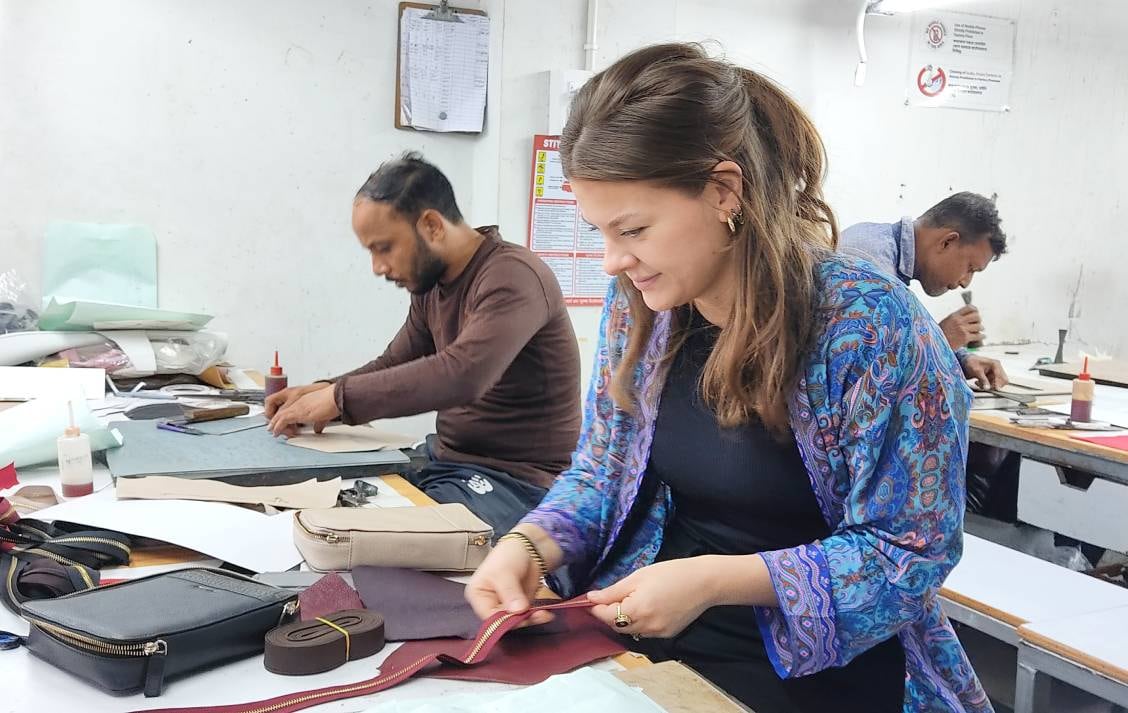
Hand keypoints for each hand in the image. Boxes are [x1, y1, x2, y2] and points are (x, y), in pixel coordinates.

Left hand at [267, 386, 339, 436]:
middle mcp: (297, 402)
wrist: (335, 397)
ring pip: (278, 416)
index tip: (282, 425)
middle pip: (281, 411)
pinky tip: (276, 432)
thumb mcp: (323, 414)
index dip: (283, 417)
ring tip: (274, 432)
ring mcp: (296, 406)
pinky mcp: (296, 413)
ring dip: (275, 425)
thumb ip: (318, 422)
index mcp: (303, 400)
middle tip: (274, 429)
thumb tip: (317, 428)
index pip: (289, 409)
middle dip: (276, 421)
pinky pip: (281, 421)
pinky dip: (278, 427)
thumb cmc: (333, 402)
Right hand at [465, 537, 553, 626]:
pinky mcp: (520, 606)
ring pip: (516, 621)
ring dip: (530, 619)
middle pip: (502, 621)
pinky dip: (536, 616)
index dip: (502, 620)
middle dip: (519, 620)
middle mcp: (489, 603)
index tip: (519, 616)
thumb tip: (517, 611)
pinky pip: (527, 616)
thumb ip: (510, 592)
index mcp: (478, 595)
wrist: (529, 547)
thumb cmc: (509, 555)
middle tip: (535, 615)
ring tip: (543, 614)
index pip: (487, 616)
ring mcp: (506, 606)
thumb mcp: (505, 572)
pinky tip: (545, 614)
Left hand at [587, 558, 717, 639]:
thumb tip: (591, 598)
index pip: (606, 616)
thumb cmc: (672, 573)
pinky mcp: (667, 634)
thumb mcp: (639, 577)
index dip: (596, 608)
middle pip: (617, 625)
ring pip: (631, 630)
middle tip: (609, 598)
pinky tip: (648, 607)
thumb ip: (613, 591)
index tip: (590, 600)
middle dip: (609, 614)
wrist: (704, 582)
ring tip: (631, 600)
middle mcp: (646, 626)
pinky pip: (646, 631)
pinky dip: (640, 622)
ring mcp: (658, 633)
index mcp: (637, 610)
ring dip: (624, 619)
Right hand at [939, 305, 982, 349]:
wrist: (936, 345)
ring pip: (979, 326)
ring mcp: (962, 329)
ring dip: (980, 329)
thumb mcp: (946, 322)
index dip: (975, 310)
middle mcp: (959, 321)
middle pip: (977, 316)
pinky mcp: (965, 338)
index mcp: (954, 316)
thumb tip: (966, 317)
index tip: (976, 313)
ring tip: (979, 331)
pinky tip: (982, 336)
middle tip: (977, 323)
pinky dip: (982, 336)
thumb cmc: (939, 335)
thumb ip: (955, 318)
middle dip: (979, 320)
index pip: (969, 308)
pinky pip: (978, 335)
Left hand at [964, 354, 1008, 390]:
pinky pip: (992, 384)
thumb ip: (983, 380)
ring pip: (997, 384)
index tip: (996, 389)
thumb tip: (987, 388)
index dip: (998, 383)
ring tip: (978, 382)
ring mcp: (995, 373)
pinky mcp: (991, 377)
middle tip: (985, 386)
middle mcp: (997, 368)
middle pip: (1002, 381)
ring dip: (988, 385)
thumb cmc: (972, 363)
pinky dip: (985, 385)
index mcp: (995, 364)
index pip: (1001, 376)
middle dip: (994, 385)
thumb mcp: (977, 371)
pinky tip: (978, 382)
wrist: (967, 362)